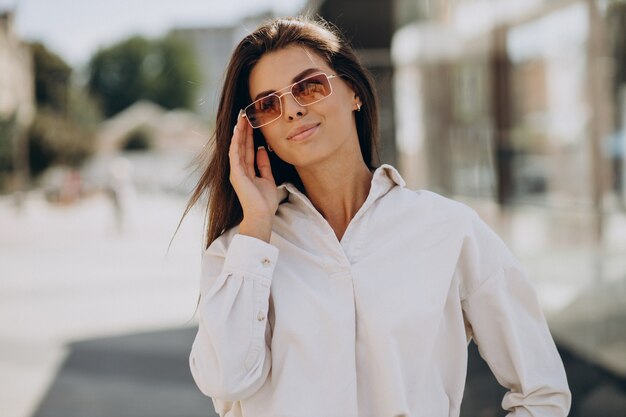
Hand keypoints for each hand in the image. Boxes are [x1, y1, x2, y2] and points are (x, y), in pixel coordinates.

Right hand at [228, 112, 277, 240]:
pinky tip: (239, 130)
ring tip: (241, 117)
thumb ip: (264, 165)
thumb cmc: (265, 201)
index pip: (247, 148)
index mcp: (246, 171)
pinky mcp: (236, 173)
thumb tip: (261, 150)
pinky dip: (236, 141)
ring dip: (239, 131)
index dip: (249, 135)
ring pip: (237, 146)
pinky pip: (235, 153)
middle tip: (245, 113)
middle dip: (243, 129)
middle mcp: (239, 169)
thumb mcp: (267, 179)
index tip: (251, 121)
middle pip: (241, 145)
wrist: (262, 215)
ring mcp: (236, 171)